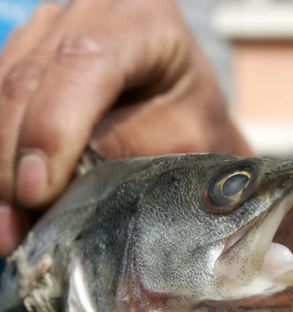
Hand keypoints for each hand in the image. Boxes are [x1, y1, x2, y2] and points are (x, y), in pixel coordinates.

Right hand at [0, 0, 250, 255]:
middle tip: (11, 230)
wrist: (185, 109)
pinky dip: (2, 153)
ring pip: (2, 93)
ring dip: (0, 166)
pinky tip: (8, 194)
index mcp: (142, 19)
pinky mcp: (32, 55)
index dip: (53, 129)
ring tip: (7, 226)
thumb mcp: (181, 138)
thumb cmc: (193, 123)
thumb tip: (61, 189)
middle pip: (29, 81)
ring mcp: (52, 30)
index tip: (37, 192)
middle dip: (12, 164)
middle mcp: (88, 12)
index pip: (85, 63)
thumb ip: (128, 152)